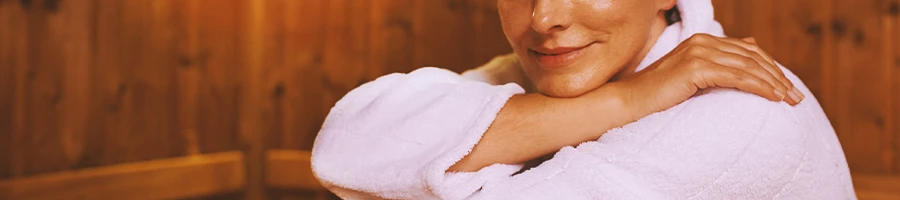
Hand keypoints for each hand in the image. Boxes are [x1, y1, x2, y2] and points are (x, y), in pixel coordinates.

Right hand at [613, 34, 804, 118]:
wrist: (629, 102)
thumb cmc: (657, 96)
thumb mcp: (690, 79)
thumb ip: (714, 68)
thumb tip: (745, 59)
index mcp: (703, 41)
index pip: (748, 50)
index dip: (772, 68)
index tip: (788, 89)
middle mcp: (703, 41)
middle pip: (753, 57)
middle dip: (779, 77)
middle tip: (797, 98)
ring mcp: (699, 52)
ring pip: (749, 66)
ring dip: (774, 84)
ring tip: (790, 101)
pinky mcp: (696, 68)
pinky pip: (738, 77)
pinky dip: (760, 87)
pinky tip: (773, 98)